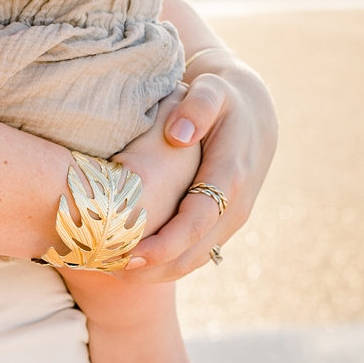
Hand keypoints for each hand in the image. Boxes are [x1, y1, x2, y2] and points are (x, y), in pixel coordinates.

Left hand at [118, 56, 277, 281]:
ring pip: (194, 260)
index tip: (129, 252)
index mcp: (231, 176)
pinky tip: (134, 266)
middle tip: (109, 269)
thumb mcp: (212, 91)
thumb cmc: (222, 100)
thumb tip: (179, 135)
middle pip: (194, 251)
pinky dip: (166, 266)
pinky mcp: (223, 227)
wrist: (253, 115)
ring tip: (115, 272)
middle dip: (154, 267)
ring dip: (157, 272)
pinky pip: (195, 255)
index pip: (196, 221)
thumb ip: (197, 107)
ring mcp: (231, 221)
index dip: (164, 243)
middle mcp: (236, 206)